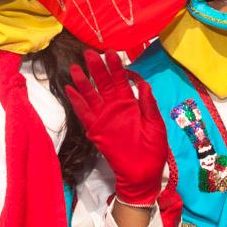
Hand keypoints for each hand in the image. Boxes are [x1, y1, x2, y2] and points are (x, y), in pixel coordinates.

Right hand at [67, 50, 166, 206]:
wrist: (143, 174)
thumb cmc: (153, 150)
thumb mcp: (156, 124)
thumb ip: (148, 104)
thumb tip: (143, 82)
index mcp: (131, 104)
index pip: (121, 80)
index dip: (115, 66)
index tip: (110, 52)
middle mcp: (115, 108)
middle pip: (103, 83)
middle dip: (96, 68)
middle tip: (89, 53)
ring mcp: (104, 118)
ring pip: (91, 95)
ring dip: (83, 82)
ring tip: (74, 68)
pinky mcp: (96, 130)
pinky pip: (84, 114)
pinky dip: (77, 102)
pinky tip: (70, 90)